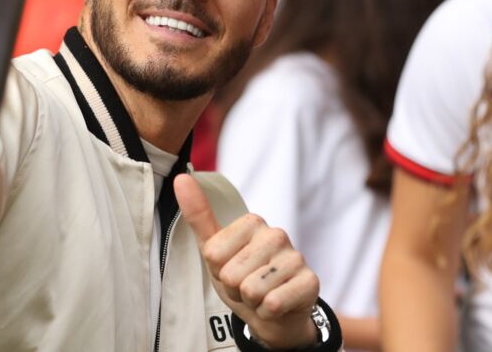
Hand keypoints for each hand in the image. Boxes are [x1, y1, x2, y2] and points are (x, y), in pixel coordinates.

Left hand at [174, 174, 319, 348]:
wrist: (275, 314)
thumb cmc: (243, 279)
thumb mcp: (215, 251)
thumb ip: (199, 216)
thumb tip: (181, 177)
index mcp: (253, 222)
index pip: (213, 255)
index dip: (218, 271)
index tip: (232, 271)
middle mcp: (277, 234)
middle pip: (231, 275)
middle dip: (235, 290)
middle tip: (247, 288)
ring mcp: (296, 257)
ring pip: (252, 291)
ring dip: (251, 302)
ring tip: (261, 296)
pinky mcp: (310, 282)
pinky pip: (273, 304)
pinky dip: (268, 312)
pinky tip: (276, 305)